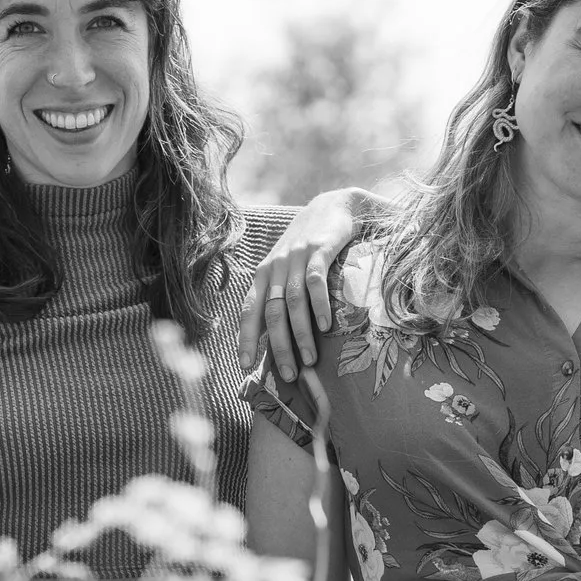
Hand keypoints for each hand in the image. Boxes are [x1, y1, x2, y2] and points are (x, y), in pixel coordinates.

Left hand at [242, 188, 370, 379]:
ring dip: (300, 333)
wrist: (335, 206)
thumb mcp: (289, 269)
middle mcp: (275, 266)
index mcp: (264, 275)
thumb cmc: (311, 246)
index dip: (246, 339)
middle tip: (289, 374)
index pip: (250, 310)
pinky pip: (315, 281)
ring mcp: (296, 257)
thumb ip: (280, 297)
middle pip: (271, 312)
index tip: (245, 366)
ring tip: (310, 359)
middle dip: (278, 346)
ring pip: (292, 302)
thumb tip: (273, 337)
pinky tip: (325, 326)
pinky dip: (319, 305)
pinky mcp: (319, 249)